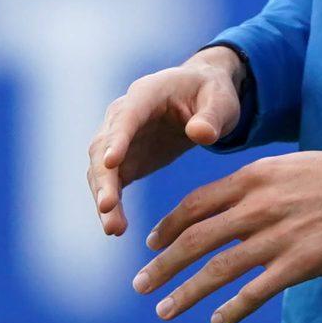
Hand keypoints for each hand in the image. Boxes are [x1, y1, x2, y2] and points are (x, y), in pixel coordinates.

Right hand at [86, 49, 245, 235]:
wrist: (202, 97)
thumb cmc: (212, 94)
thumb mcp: (220, 101)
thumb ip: (211, 117)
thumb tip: (200, 134)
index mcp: (146, 94)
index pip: (126, 116)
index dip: (118, 139)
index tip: (111, 162)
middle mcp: (123, 115)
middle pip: (103, 147)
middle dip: (104, 178)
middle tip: (107, 208)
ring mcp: (119, 139)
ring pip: (101, 170)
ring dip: (103, 197)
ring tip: (113, 229)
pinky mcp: (125, 160)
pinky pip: (112, 183)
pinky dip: (111, 204)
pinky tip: (116, 228)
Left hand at [133, 135, 321, 322]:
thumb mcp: (294, 168)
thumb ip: (260, 187)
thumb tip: (234, 208)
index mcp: (255, 177)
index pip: (195, 204)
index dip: (168, 226)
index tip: (152, 244)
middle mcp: (259, 205)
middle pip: (194, 239)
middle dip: (162, 265)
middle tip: (140, 285)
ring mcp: (279, 235)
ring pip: (217, 269)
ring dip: (185, 292)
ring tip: (165, 310)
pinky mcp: (302, 262)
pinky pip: (255, 291)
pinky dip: (231, 308)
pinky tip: (218, 320)